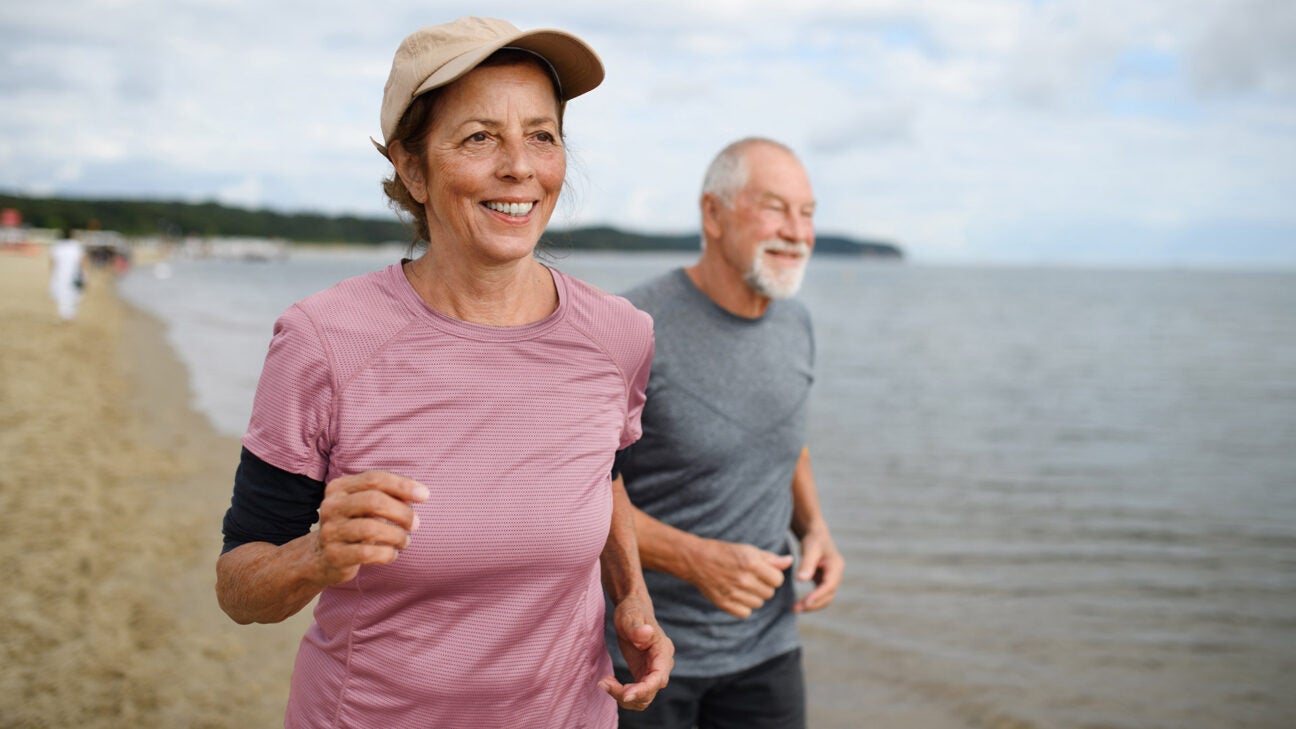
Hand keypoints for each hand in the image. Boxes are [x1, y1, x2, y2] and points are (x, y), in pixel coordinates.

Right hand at [312, 470, 428, 585]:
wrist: (321, 557)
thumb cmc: (354, 525)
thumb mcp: (366, 506)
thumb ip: (389, 495)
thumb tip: (420, 493)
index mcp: (339, 487)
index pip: (374, 478)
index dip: (403, 485)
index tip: (425, 496)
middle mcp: (331, 506)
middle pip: (374, 501)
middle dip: (402, 512)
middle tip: (415, 524)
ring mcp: (330, 531)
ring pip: (371, 528)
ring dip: (397, 536)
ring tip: (405, 541)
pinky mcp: (334, 555)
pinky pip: (367, 553)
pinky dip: (387, 553)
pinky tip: (392, 554)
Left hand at [600, 593, 672, 710]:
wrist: (631, 610)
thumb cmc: (632, 611)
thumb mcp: (630, 617)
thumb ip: (637, 628)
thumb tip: (646, 633)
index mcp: (663, 651)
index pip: (658, 678)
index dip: (644, 690)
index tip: (625, 695)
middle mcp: (661, 664)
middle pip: (650, 692)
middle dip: (628, 694)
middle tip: (605, 684)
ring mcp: (653, 671)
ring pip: (644, 697)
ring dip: (624, 697)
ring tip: (604, 683)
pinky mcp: (643, 674)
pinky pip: (636, 693)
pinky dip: (622, 694)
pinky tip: (608, 683)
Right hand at [687, 540, 793, 618]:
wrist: (697, 560)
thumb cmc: (725, 552)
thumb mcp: (748, 550)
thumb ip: (770, 558)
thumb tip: (790, 561)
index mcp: (752, 564)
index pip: (778, 580)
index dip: (773, 576)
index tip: (764, 572)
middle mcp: (744, 579)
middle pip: (769, 593)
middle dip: (764, 586)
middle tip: (751, 578)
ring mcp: (734, 593)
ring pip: (759, 604)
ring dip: (754, 596)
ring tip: (743, 586)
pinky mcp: (724, 604)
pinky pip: (745, 613)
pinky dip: (743, 607)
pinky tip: (736, 595)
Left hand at [792, 526, 843, 612]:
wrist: (815, 534)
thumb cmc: (813, 539)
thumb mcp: (810, 549)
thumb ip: (806, 564)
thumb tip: (801, 580)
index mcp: (836, 566)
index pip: (829, 585)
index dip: (818, 596)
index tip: (805, 603)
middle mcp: (836, 575)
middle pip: (828, 595)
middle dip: (814, 604)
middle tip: (796, 609)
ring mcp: (831, 579)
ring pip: (825, 598)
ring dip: (812, 605)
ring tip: (795, 609)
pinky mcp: (824, 581)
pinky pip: (820, 595)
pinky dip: (811, 601)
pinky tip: (799, 604)